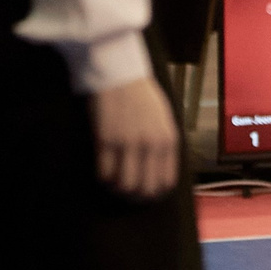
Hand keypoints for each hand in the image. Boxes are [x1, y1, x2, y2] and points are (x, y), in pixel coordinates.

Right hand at [90, 72, 180, 198]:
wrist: (119, 72)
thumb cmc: (141, 94)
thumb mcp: (163, 118)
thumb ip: (164, 143)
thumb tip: (159, 171)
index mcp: (168, 139)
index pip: (165, 181)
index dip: (154, 194)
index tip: (145, 195)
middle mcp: (150, 144)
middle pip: (145, 188)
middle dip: (135, 197)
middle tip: (126, 194)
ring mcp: (127, 142)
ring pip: (124, 185)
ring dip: (117, 190)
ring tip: (113, 184)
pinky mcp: (105, 139)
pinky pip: (104, 173)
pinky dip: (103, 179)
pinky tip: (102, 173)